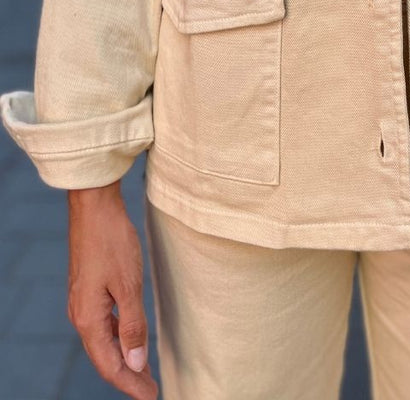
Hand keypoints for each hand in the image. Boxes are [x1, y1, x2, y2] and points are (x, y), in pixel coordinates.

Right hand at [67, 181, 158, 399]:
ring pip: (104, 342)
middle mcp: (81, 315)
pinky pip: (103, 325)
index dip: (130, 384)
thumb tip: (135, 362)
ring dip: (124, 358)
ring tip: (144, 371)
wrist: (94, 207)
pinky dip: (119, 337)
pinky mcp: (88, 290)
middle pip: (105, 358)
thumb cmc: (112, 241)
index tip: (150, 397)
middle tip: (151, 390)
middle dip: (128, 376)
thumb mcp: (128, 284)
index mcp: (88, 319)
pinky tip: (131, 339)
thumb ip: (132, 324)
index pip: (110, 365)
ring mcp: (83, 302)